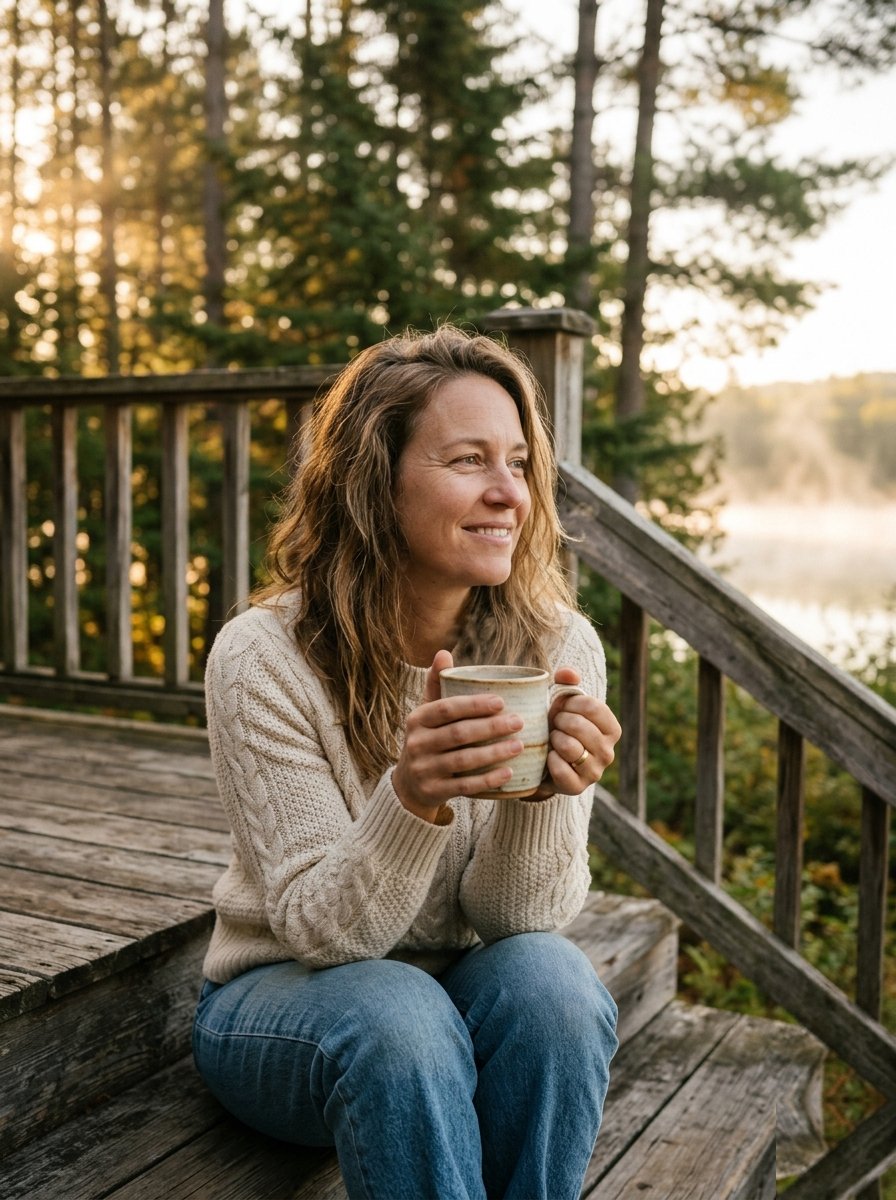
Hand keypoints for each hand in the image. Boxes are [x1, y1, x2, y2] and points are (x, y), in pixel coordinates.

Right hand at [392, 650, 526, 821]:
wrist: (409, 784)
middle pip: (458, 734)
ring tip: (519, 745)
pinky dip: (488, 780)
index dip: (473, 705)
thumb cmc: (428, 738)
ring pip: (463, 761)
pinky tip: (509, 772)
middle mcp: (417, 744)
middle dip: (491, 728)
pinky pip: (465, 786)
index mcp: (417, 719)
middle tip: (519, 722)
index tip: (501, 701)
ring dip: (494, 753)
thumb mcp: (427, 713)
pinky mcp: (434, 792)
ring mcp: (424, 770)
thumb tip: (443, 652)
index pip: (446, 709)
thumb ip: (437, 684)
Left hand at [526, 666, 620, 800]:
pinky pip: (561, 770)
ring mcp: (595, 772)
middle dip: (560, 720)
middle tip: (554, 723)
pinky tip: (549, 756)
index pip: (594, 707)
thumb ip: (566, 681)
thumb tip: (567, 674)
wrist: (545, 760)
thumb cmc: (558, 725)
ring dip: (554, 739)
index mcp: (611, 729)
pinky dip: (550, 760)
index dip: (571, 703)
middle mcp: (608, 752)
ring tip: (552, 738)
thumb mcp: (563, 701)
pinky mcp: (577, 788)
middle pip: (580, 726)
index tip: (561, 706)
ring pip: (571, 748)